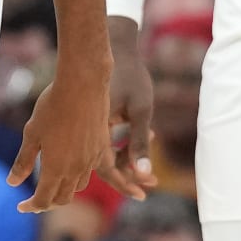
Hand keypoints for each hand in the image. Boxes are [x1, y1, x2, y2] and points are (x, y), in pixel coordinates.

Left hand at [8, 62, 111, 212]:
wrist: (83, 85)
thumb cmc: (52, 106)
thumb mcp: (32, 133)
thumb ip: (23, 161)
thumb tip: (12, 183)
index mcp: (56, 169)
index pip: (43, 201)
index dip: (32, 206)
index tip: (21, 206)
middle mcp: (76, 170)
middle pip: (63, 198)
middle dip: (48, 202)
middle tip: (35, 198)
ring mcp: (91, 160)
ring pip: (78, 187)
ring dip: (64, 190)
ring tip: (52, 181)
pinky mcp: (101, 148)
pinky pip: (89, 171)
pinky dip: (77, 175)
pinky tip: (69, 162)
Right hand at [98, 16, 158, 199]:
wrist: (115, 45)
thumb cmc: (130, 75)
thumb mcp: (140, 110)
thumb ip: (139, 143)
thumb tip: (144, 174)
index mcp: (95, 130)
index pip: (107, 168)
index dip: (125, 182)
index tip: (143, 194)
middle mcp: (87, 129)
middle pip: (104, 163)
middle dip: (128, 174)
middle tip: (150, 183)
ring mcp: (88, 123)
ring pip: (105, 151)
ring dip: (129, 159)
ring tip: (153, 161)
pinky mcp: (93, 115)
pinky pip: (105, 138)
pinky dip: (124, 143)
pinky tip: (148, 135)